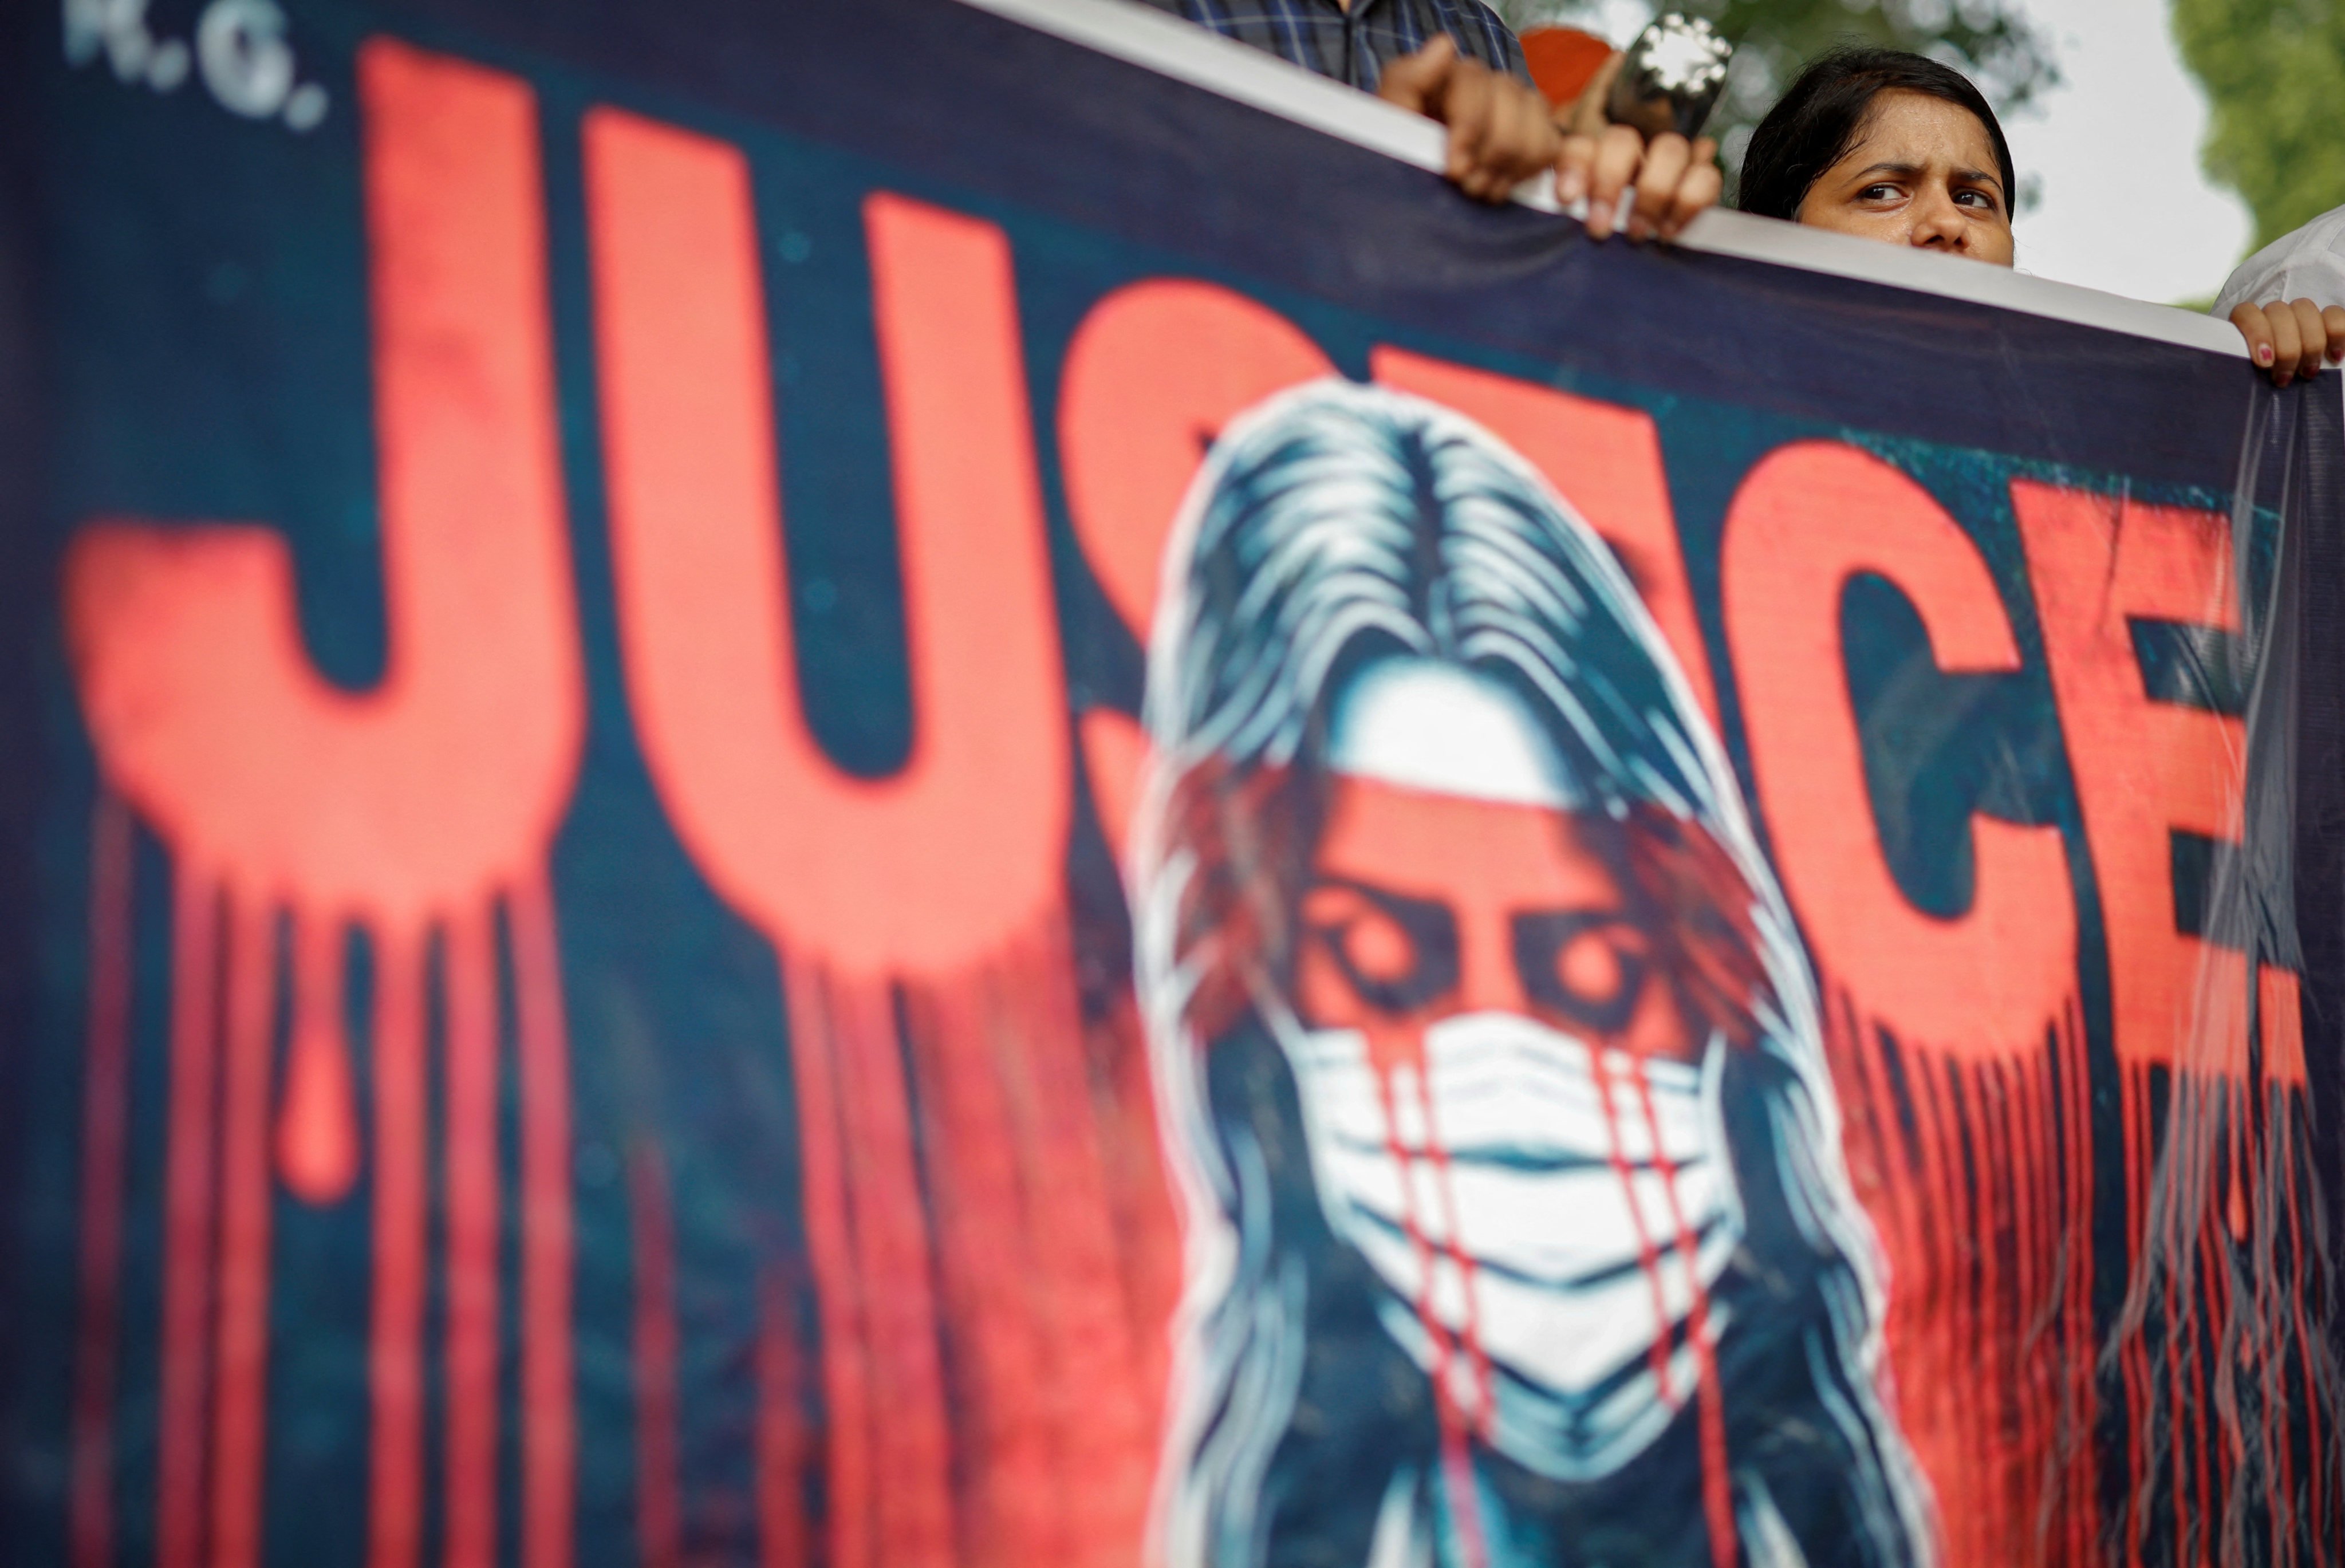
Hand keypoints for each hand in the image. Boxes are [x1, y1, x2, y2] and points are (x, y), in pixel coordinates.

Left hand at [1378, 36, 1562, 203]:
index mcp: (1454, 74)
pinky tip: (1523, 188)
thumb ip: (1406, 81)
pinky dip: (1543, 172)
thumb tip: (1445, 46)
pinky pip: (1558, 146)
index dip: (1470, 129)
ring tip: (1482, 190)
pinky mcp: (1539, 132)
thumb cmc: (1399, 153)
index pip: (1477, 85)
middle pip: (1511, 108)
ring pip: (1536, 130)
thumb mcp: (1389, 120)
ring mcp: (1519, 105)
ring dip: (1509, 169)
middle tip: (1467, 186)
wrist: (1415, 184)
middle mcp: (1491, 83)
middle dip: (1489, 158)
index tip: (1455, 169)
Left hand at [1556, 123, 1720, 241]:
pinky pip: (1706, 177)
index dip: (1574, 167)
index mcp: (1596, 164)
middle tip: (1599, 228)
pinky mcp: (1702, 181)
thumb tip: (1565, 214)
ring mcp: (1670, 164)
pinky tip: (1667, 233)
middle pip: (1624, 141)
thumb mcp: (1588, 228)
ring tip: (1637, 234)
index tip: (1566, 198)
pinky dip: (1687, 204)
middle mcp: (1633, 156)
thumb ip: (1574, 218)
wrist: (1656, 261)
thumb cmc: (1613, 240)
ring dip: (1653, 192)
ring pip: (1670, 150)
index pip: (1581, 147)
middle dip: (1610, 181)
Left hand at [2229, 298, 2344, 386]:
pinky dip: (2336, 334)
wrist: (2294, 393)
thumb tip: (2240, 377)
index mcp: (2246, 327)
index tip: (2265, 363)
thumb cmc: (2262, 388)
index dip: (2257, 334)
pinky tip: (2335, 357)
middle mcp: (2272, 315)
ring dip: (2309, 343)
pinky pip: (2335, 314)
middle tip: (2284, 379)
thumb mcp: (2247, 381)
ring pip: (2304, 309)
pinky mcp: (2327, 320)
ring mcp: (2300, 315)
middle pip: (2278, 312)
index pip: (2247, 313)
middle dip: (2286, 348)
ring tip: (2308, 373)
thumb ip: (2241, 371)